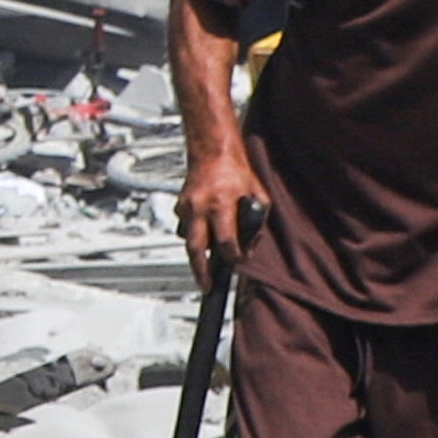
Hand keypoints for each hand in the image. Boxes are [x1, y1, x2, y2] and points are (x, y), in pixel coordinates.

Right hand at [179, 140, 263, 284]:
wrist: (212, 151)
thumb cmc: (236, 171)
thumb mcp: (257, 195)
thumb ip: (256, 222)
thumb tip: (251, 244)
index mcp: (221, 203)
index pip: (226, 241)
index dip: (233, 256)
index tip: (237, 261)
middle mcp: (200, 207)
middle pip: (196, 248)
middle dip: (200, 270)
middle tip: (205, 285)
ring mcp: (187, 207)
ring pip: (188, 240)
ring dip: (198, 253)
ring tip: (205, 263)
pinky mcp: (180, 206)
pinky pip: (186, 228)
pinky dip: (195, 234)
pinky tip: (204, 231)